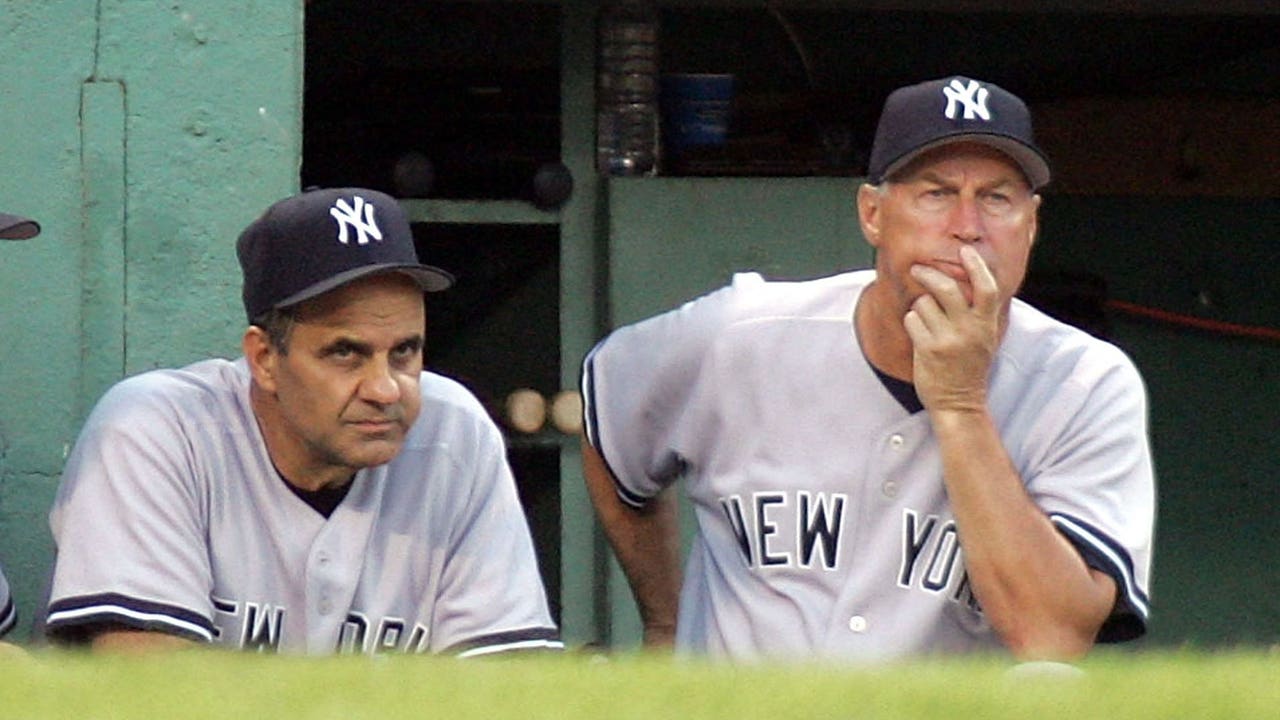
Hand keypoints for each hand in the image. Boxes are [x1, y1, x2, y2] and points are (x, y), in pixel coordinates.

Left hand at [903, 246, 1000, 413]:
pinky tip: (919, 334)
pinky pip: (911, 319)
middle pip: (947, 288)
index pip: (987, 288)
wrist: (959, 402)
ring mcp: (948, 340)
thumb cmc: (969, 367)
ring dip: (919, 306)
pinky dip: (911, 322)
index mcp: (986, 325)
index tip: (965, 251)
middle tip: (918, 269)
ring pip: (924, 302)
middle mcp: (969, 330)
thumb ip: (979, 312)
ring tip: (925, 320)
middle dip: (928, 273)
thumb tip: (968, 279)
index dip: (977, 266)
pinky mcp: (928, 350)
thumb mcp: (985, 338)